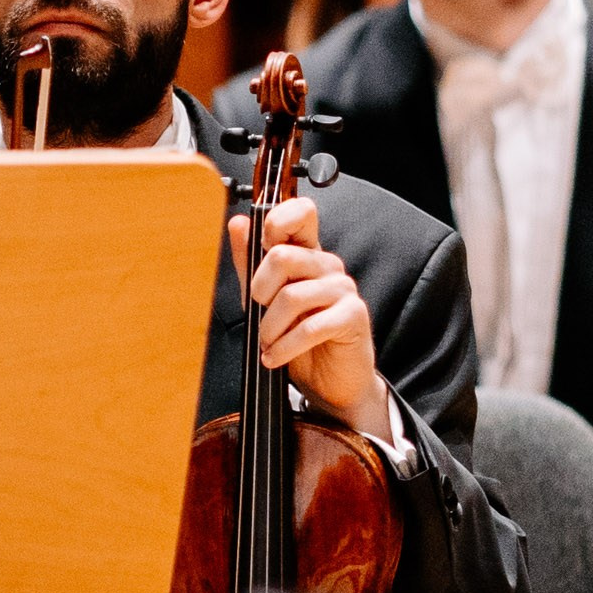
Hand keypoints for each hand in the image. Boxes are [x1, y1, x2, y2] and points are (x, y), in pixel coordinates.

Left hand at [228, 197, 393, 441]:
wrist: (326, 380)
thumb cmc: (294, 334)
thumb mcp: (261, 298)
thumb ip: (249, 263)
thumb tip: (238, 223)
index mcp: (306, 253)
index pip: (302, 213)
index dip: (279, 219)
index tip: (263, 241)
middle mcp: (327, 265)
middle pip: (283, 257)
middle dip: (259, 291)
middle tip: (259, 313)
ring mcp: (344, 289)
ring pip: (293, 296)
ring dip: (269, 327)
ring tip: (267, 342)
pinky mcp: (354, 316)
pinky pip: (311, 326)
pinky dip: (285, 346)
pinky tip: (275, 357)